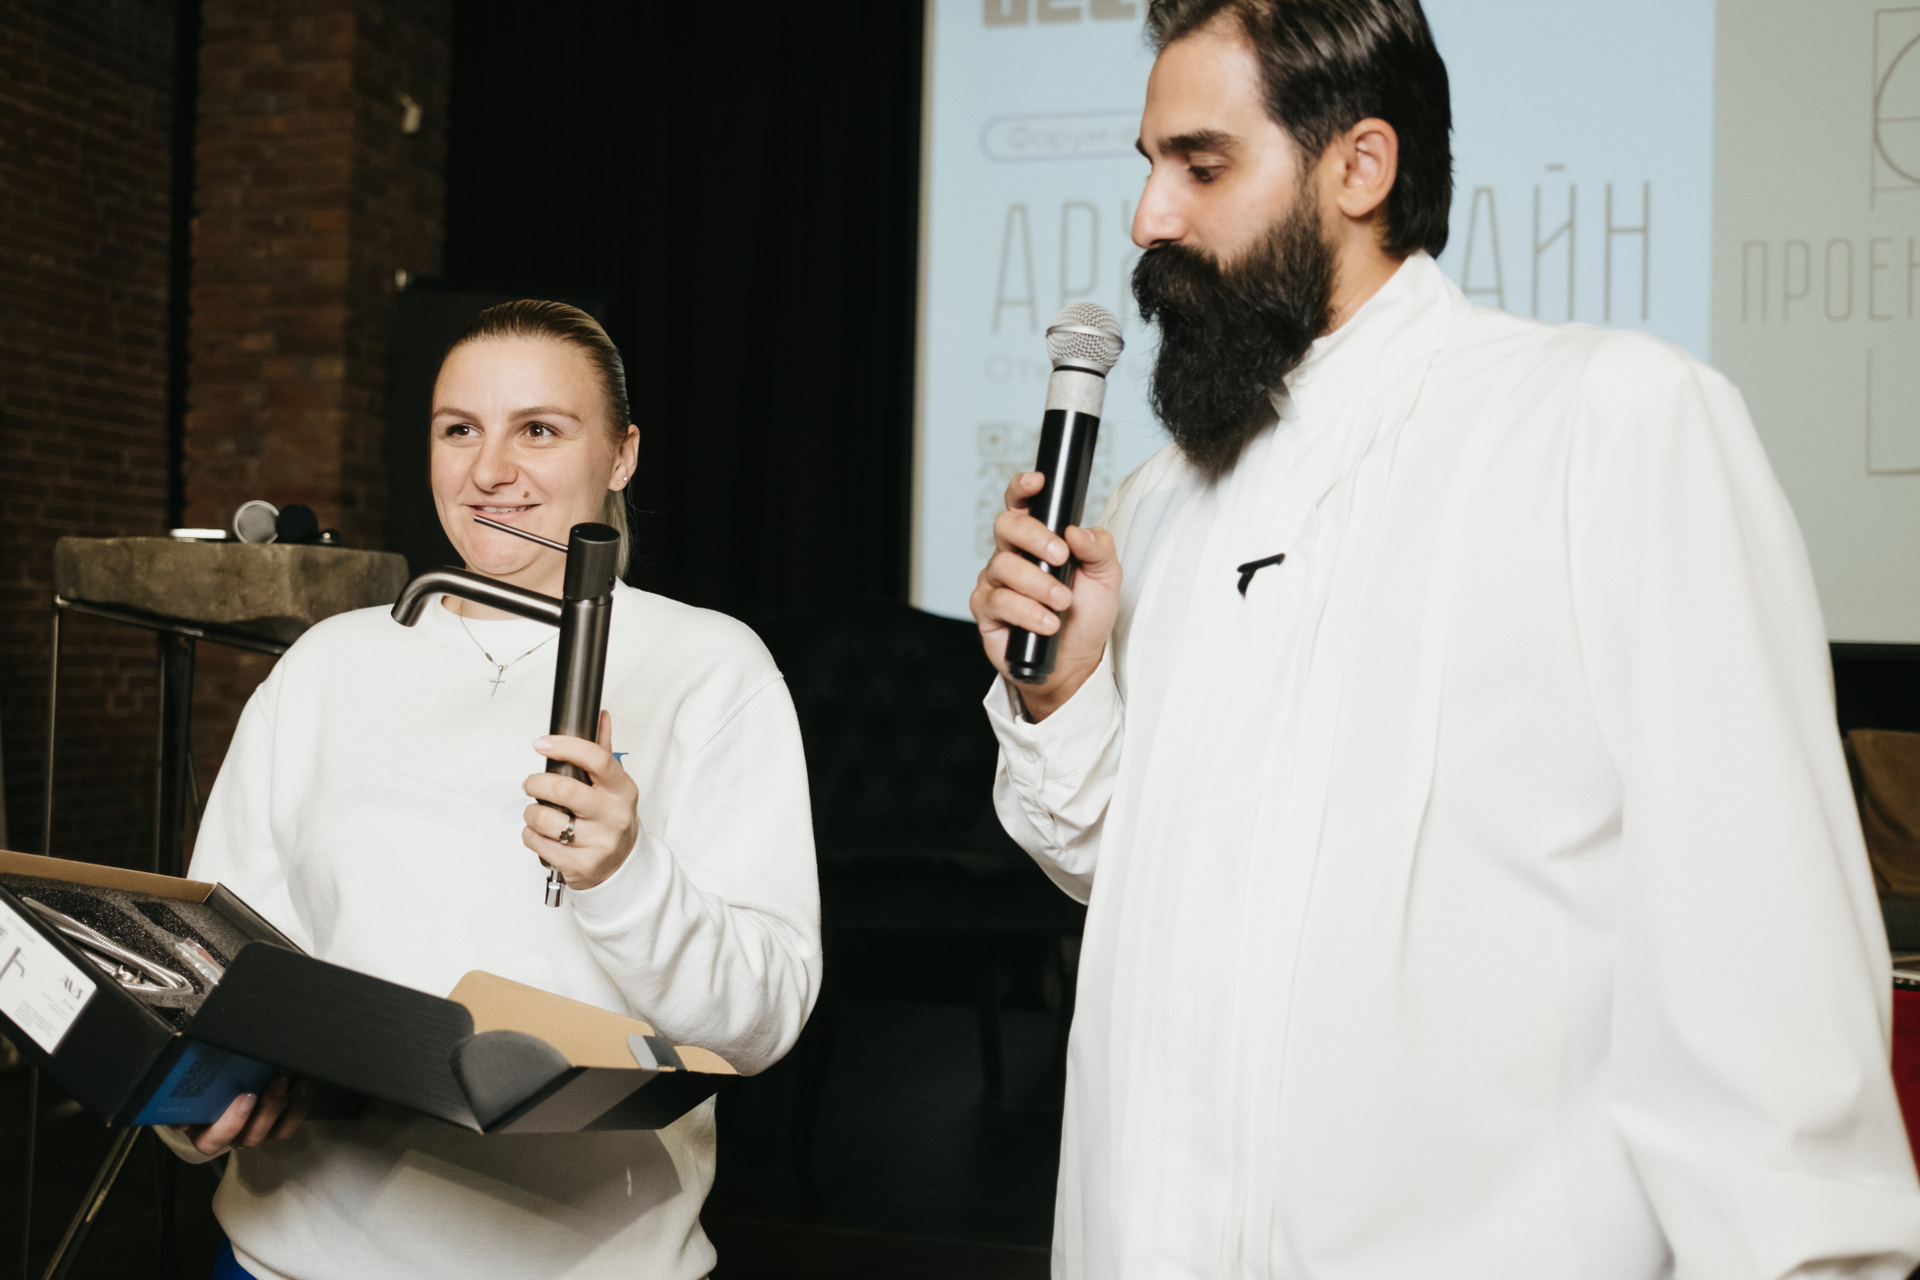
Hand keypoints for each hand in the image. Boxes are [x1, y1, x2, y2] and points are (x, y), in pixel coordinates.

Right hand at [171, 1075, 304, 1156]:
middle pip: (250, 1138)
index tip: (246, 1097)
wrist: (210, 1092)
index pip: (214, 1141)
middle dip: (267, 1110)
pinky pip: (288, 1125)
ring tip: (289, 1082)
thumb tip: (179, 1120)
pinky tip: (300, 1086)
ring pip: (273, 1134)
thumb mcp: (182, 1099)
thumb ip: (177, 1107)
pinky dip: (298, 1107)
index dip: (232, 1123)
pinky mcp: (274, 1128)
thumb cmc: (197, 1095)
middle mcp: (232, 1139)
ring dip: (285, 1109)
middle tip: (276, 1082)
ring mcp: (255, 1134)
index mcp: (205, 1135)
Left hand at [523, 710, 640, 890]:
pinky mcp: (580, 865)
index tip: (542, 743)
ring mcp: (598, 843)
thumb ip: (603, 751)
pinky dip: (530, 835)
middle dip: (536, 783)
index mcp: (622, 790)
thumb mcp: (613, 786)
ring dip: (531, 813)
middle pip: (565, 790)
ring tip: (537, 813)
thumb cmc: (610, 819)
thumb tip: (601, 716)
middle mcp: (614, 816)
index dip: (565, 746)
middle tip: (530, 784)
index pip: (597, 759)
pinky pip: (538, 844)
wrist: (621, 865)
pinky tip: (540, 834)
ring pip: (545, 819)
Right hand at [969, 470, 1121, 721]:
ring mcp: (996, 581)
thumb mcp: (1106, 578)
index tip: (1037, 483)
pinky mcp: (987, 610)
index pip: (1022, 505)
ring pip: (1004, 566)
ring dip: (1038, 585)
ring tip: (1062, 603)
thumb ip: (1099, 549)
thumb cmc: (1085, 616)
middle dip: (1035, 538)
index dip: (1023, 489)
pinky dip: (1027, 611)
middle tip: (1061, 558)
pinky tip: (1047, 623)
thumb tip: (1078, 531)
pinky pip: (999, 601)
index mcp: (1038, 540)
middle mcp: (1012, 555)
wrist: (1075, 662)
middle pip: (1006, 526)